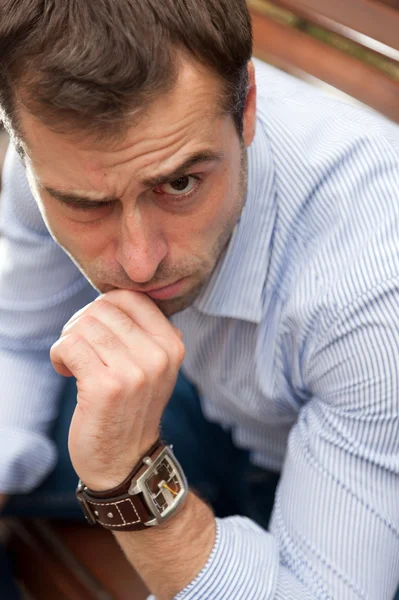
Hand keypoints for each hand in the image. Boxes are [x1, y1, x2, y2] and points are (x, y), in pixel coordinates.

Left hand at [50, 290, 184, 490]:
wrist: (126, 461)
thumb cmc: (131, 406)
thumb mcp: (153, 366)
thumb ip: (142, 331)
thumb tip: (110, 297)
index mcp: (172, 344)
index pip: (129, 297)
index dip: (103, 307)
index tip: (97, 330)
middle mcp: (158, 356)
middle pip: (102, 308)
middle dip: (81, 324)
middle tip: (79, 349)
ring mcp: (135, 372)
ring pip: (84, 325)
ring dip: (68, 341)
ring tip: (74, 363)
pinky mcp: (106, 388)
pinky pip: (70, 345)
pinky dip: (59, 355)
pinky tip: (65, 371)